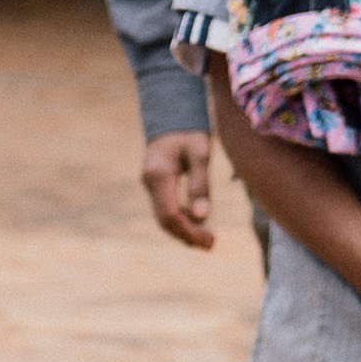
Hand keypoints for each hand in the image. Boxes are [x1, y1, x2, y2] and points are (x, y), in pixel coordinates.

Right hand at [142, 128, 218, 249]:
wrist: (171, 116)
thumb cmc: (190, 132)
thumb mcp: (201, 154)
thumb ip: (201, 184)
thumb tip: (203, 217)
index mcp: (159, 175)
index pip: (171, 215)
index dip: (190, 232)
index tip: (211, 242)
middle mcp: (149, 182)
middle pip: (165, 221)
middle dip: (187, 236)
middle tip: (212, 245)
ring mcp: (149, 184)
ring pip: (163, 217)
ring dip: (184, 231)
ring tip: (207, 240)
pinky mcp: (154, 185)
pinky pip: (164, 209)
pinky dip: (180, 220)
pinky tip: (198, 223)